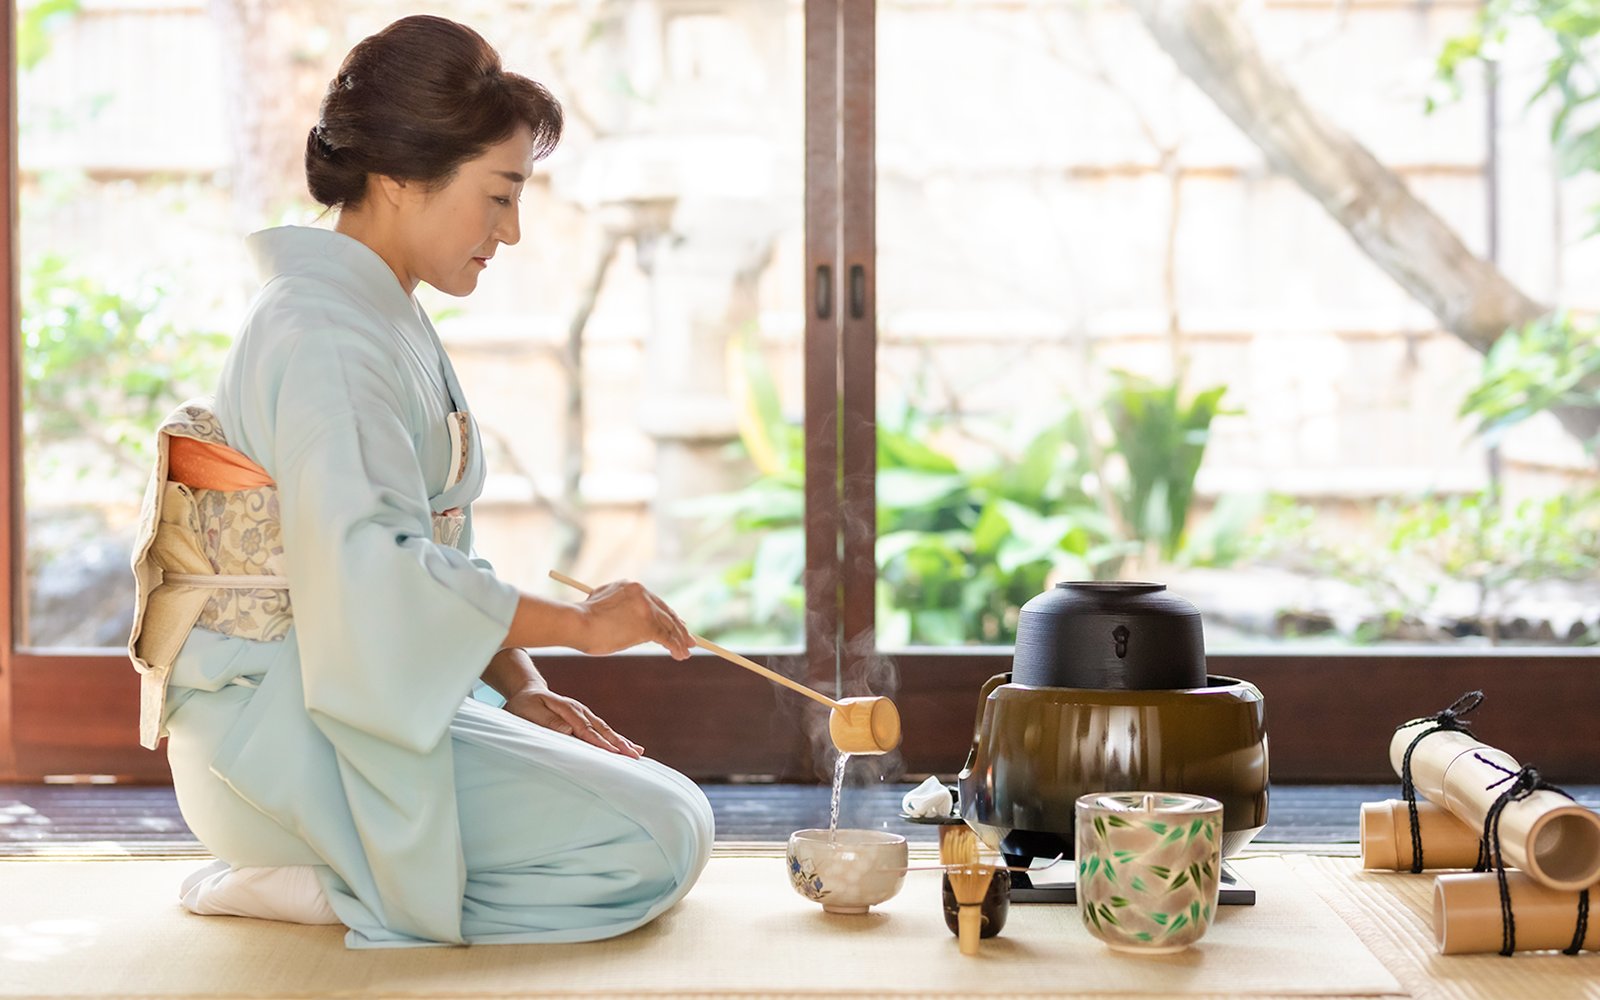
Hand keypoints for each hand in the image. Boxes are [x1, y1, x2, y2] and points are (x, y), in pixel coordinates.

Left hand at [505, 684, 643, 758]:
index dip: (600, 742)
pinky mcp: (584, 718)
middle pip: (601, 729)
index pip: (586, 730)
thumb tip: (568, 730)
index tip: (614, 753)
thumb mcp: (529, 711)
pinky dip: (615, 738)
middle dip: (619, 743)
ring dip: (621, 741)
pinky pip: (601, 729)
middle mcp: (579, 711)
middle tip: (634, 756)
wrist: (527, 691)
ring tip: (637, 752)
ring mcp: (583, 713)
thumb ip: (548, 721)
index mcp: (567, 710)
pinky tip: (626, 745)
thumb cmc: (524, 705)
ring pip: (605, 729)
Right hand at [572, 579, 693, 659]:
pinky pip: (666, 637)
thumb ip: (621, 609)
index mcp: (631, 586)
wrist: (576, 623)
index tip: (676, 625)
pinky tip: (680, 654)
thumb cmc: (583, 620)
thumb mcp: (603, 606)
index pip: (656, 602)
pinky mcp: (647, 624)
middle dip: (678, 628)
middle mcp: (642, 593)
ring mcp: (646, 608)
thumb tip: (636, 627)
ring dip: (679, 641)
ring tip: (686, 652)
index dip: (667, 616)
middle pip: (666, 612)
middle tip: (689, 640)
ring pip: (668, 626)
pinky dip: (675, 646)